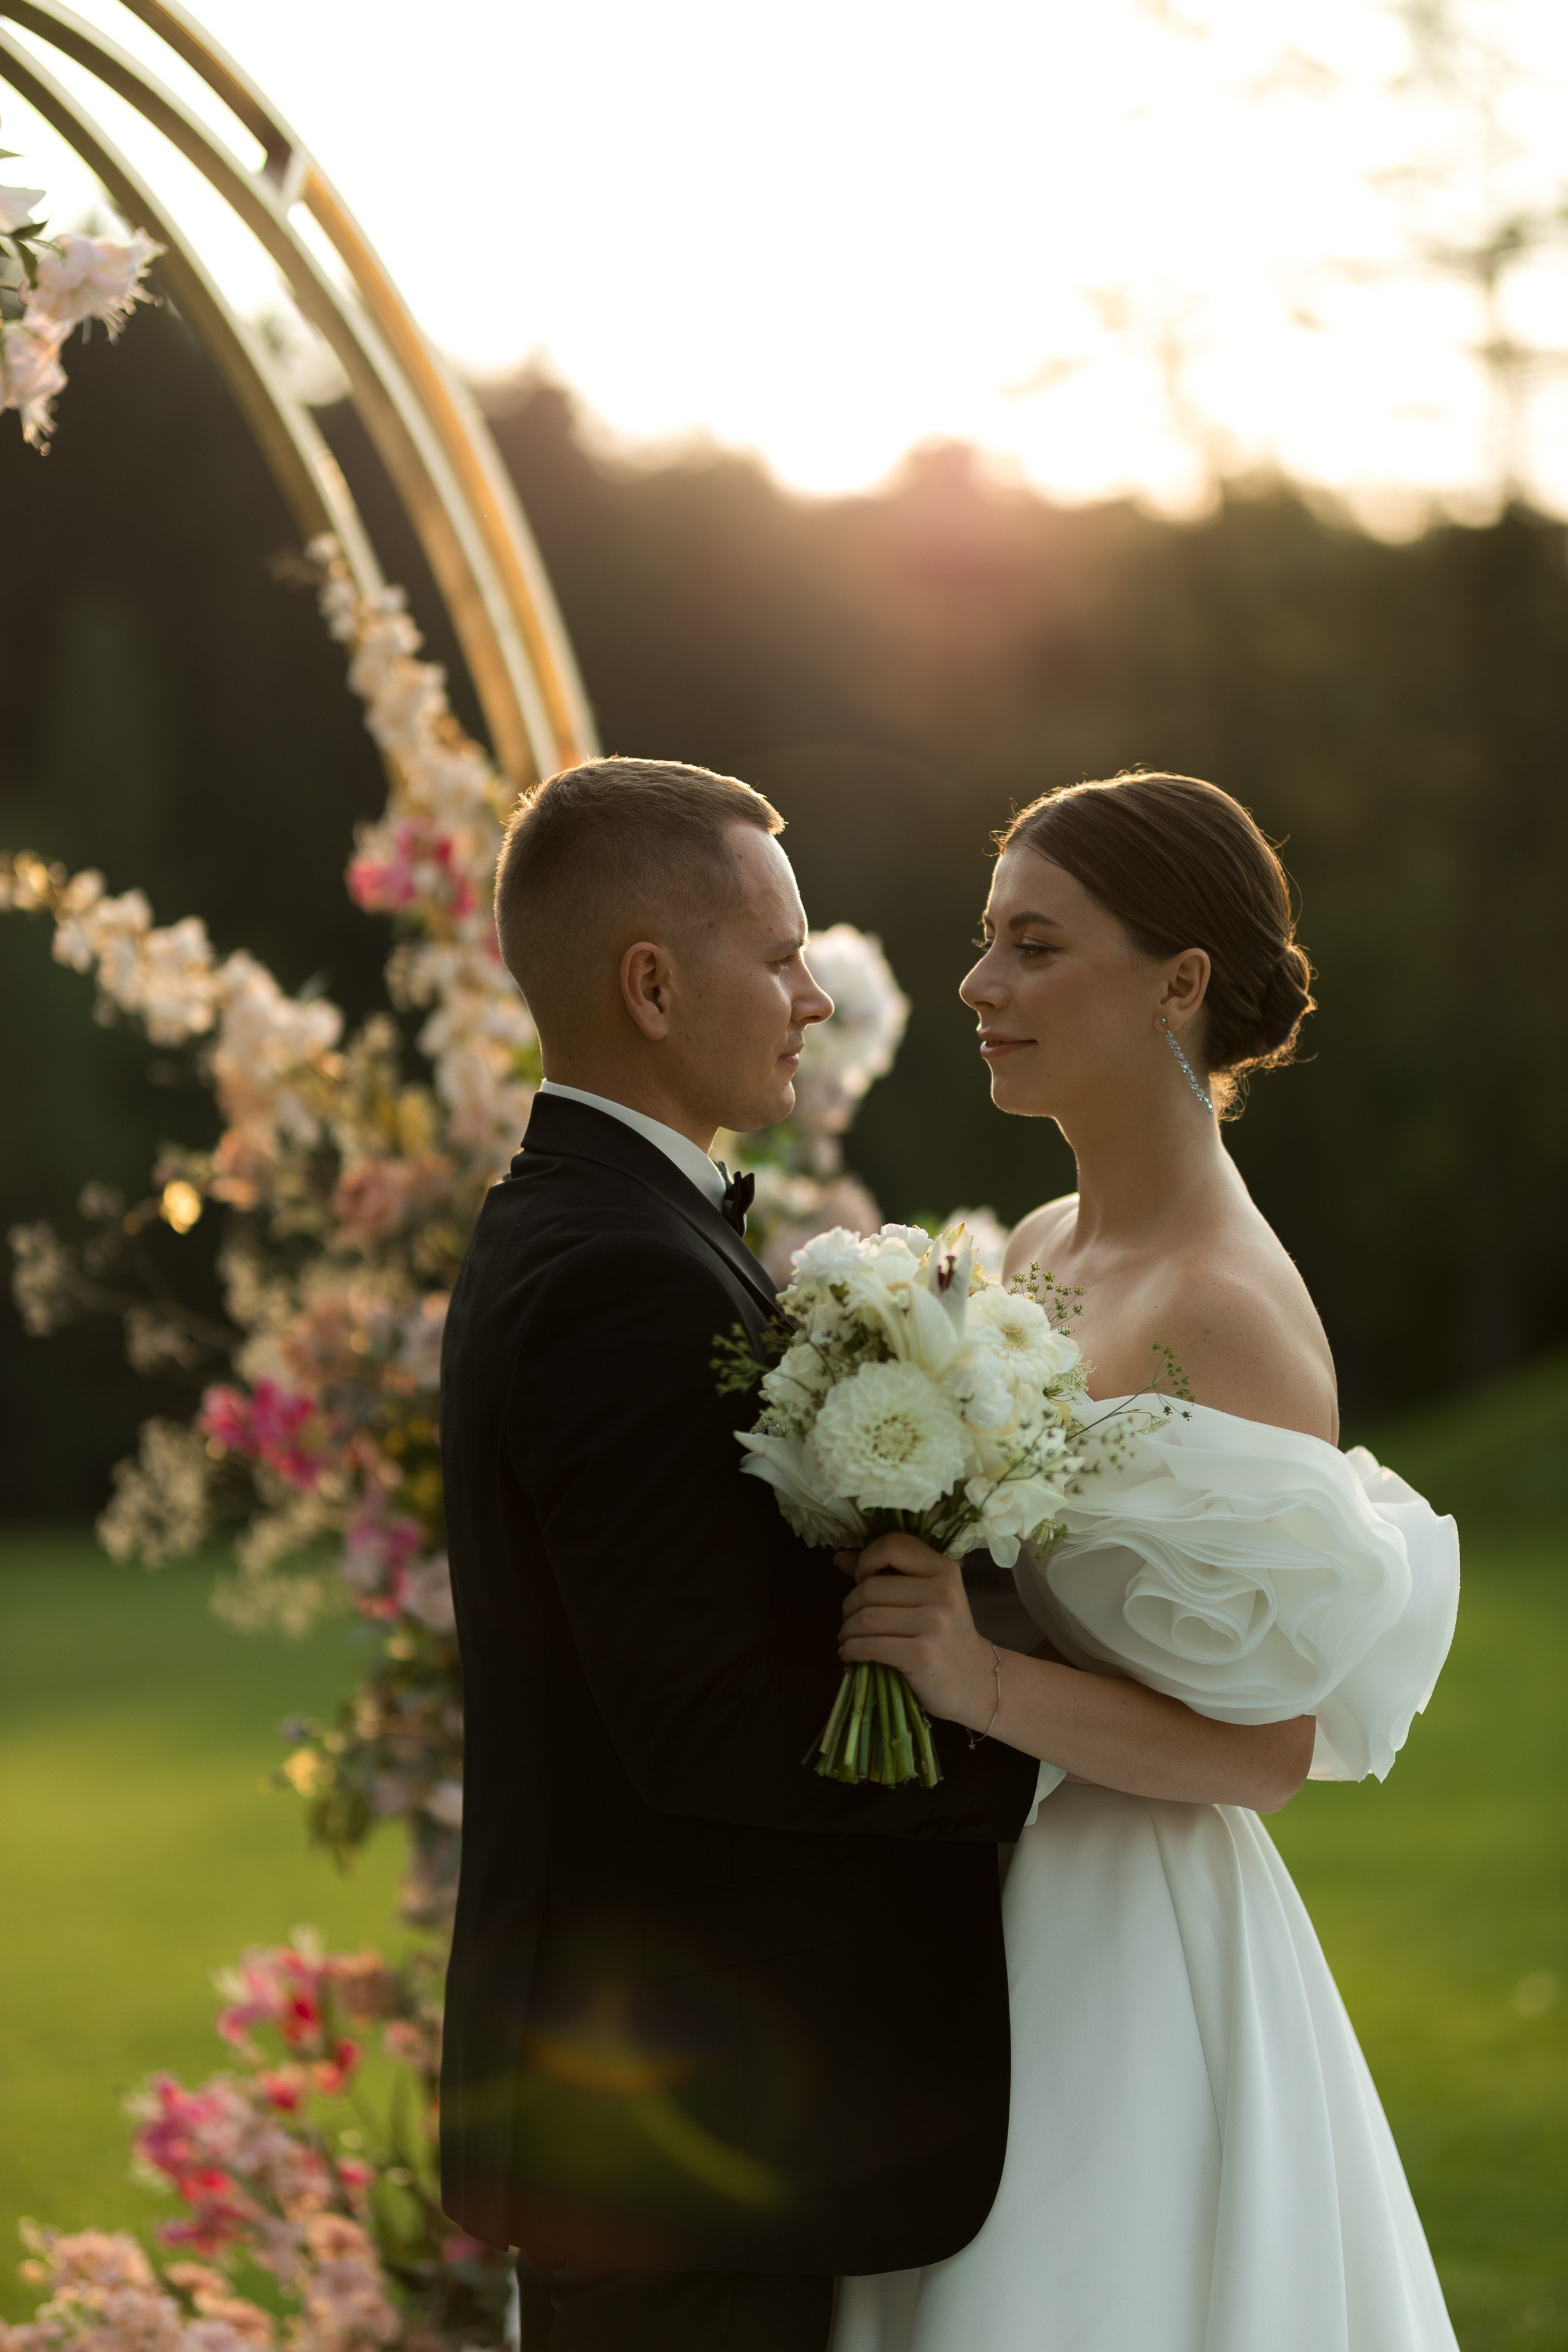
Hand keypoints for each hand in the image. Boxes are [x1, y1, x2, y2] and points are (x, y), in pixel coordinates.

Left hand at [836, 1533, 997, 1731]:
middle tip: (850, 1620)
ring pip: (866, 1618)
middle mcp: (943, 1593)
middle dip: (849, 1606)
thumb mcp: (928, 1598)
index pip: (893, 1545)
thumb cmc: (945, 1636)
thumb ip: (888, 1574)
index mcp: (945, 1570)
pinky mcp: (922, 1654)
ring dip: (847, 1631)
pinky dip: (850, 1650)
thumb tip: (841, 1557)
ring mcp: (935, 1624)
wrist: (976, 1682)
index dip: (866, 1559)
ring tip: (848, 1638)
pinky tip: (850, 1655)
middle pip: (870, 1587)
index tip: (861, 1580)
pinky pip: (869, 1646)